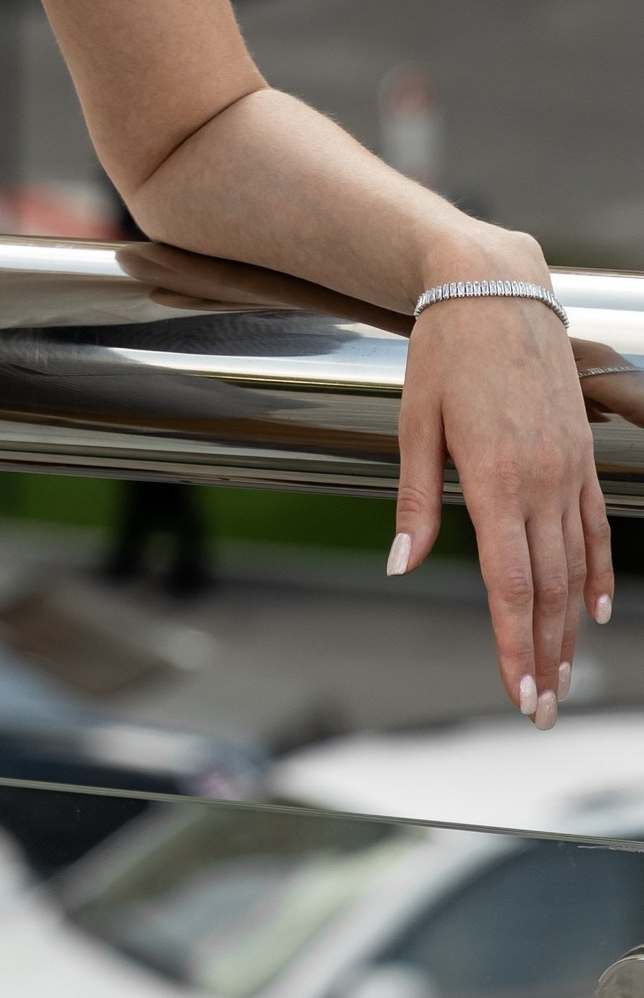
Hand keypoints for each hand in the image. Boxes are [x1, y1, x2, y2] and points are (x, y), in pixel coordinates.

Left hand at [393, 289, 610, 726]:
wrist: (494, 287)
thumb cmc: (443, 350)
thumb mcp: (415, 421)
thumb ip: (415, 499)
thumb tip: (401, 565)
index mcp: (496, 479)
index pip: (509, 584)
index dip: (514, 644)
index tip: (518, 693)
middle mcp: (542, 481)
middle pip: (548, 589)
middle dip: (545, 655)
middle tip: (541, 710)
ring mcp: (569, 469)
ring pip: (573, 566)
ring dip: (570, 627)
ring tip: (565, 677)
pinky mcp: (581, 454)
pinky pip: (593, 525)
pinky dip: (595, 570)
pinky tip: (594, 608)